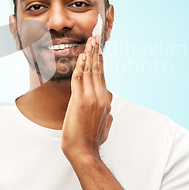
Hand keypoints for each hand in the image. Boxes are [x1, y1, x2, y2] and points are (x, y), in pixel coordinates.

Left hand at [61, 34, 112, 160]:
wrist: (85, 152)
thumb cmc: (92, 142)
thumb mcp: (104, 127)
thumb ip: (107, 116)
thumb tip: (109, 112)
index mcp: (105, 102)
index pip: (102, 76)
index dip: (100, 60)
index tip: (99, 49)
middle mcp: (101, 97)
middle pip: (98, 69)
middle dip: (96, 51)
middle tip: (96, 37)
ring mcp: (92, 99)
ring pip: (90, 71)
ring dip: (89, 54)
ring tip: (90, 41)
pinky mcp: (80, 101)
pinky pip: (79, 79)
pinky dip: (80, 66)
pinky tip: (80, 56)